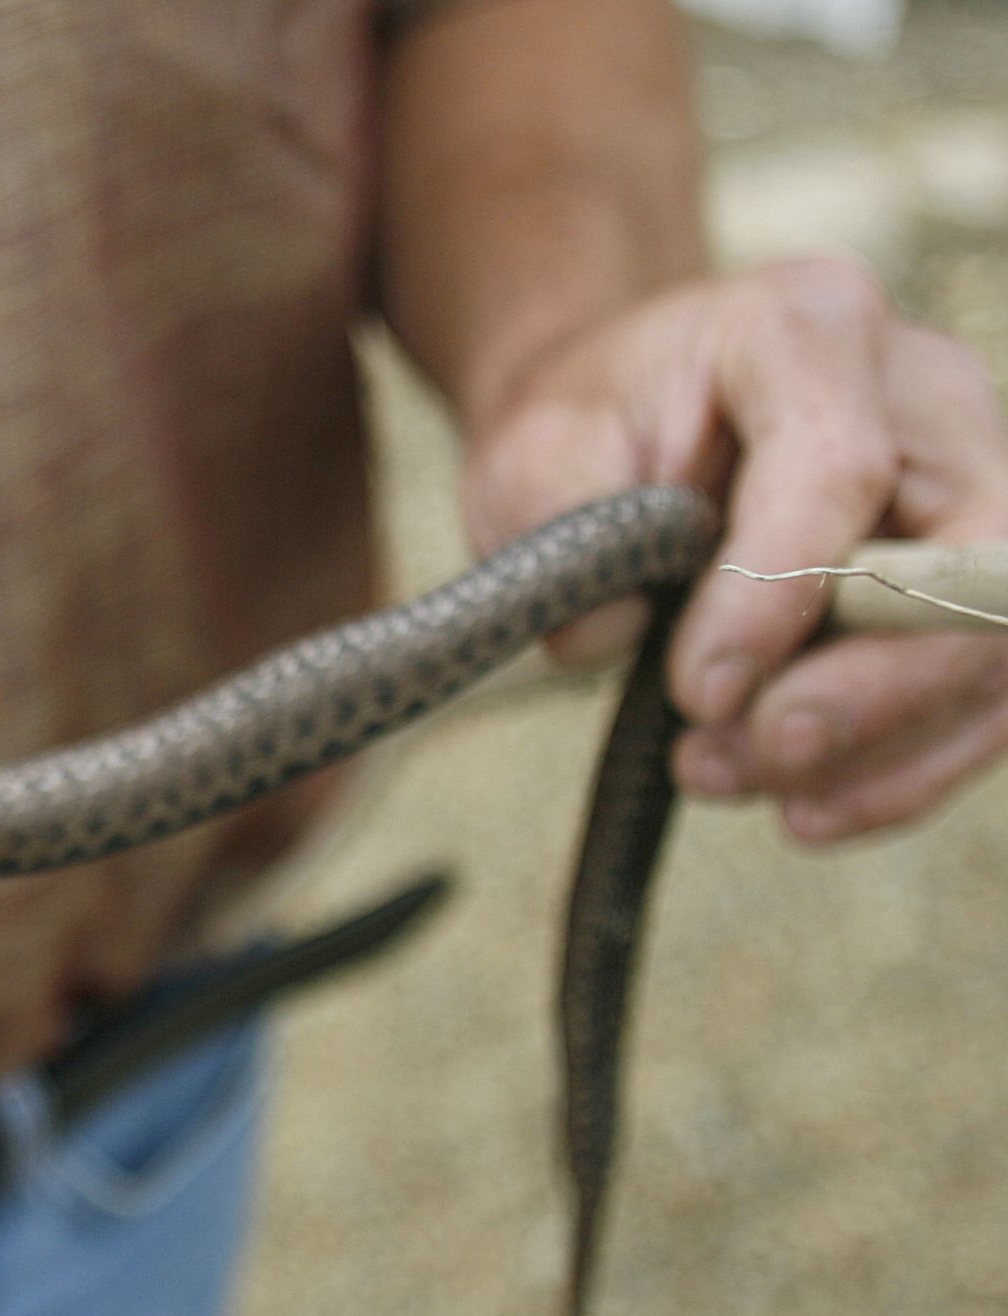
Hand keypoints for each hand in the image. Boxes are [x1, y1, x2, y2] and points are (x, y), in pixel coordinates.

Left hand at [462, 256, 1007, 842]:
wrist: (621, 420)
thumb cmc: (585, 428)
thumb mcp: (531, 450)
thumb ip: (563, 524)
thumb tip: (606, 638)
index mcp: (805, 327)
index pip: (836, 464)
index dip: (776, 594)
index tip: (696, 692)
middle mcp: (923, 390)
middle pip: (970, 556)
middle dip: (870, 688)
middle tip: (745, 756)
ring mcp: (971, 478)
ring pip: (998, 638)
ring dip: (879, 746)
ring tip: (730, 780)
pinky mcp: (973, 575)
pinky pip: (988, 690)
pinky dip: (906, 768)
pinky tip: (808, 811)